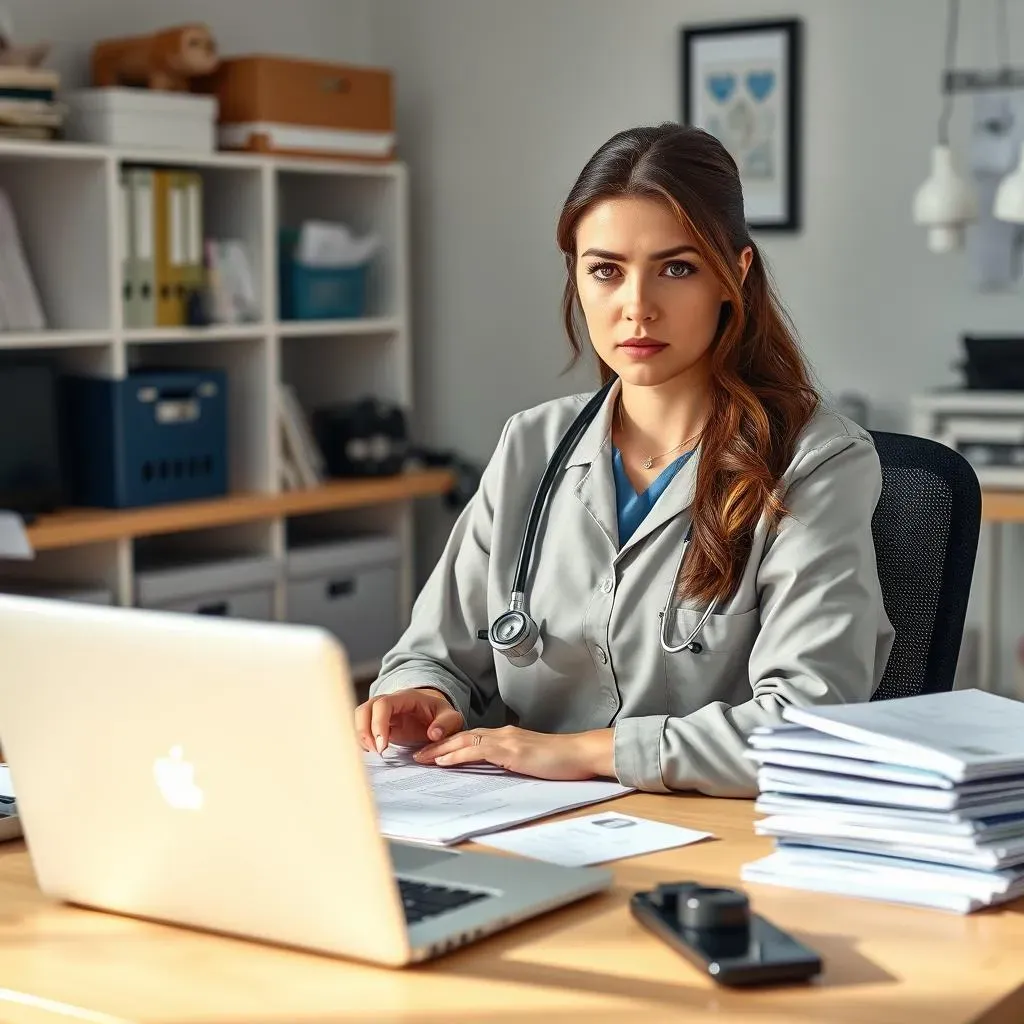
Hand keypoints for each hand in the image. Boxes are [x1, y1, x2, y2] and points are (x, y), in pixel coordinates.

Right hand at [355, 688, 463, 753]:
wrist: (435, 713)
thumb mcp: (452, 717)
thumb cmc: (441, 714)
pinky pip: (362, 729)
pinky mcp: (377, 725)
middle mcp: (388, 703)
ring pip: (359, 718)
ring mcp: (380, 713)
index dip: (378, 724)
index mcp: (405, 698)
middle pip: (364, 709)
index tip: (383, 746)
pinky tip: (372, 753)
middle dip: (364, 731)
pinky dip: (362, 741)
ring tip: (375, 754)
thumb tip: (433, 734)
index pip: (382, 704)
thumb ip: (447, 724)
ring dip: (361, 737)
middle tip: (376, 753)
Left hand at [413, 726, 613, 781]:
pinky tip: (445, 761)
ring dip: (442, 749)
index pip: (473, 739)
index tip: (433, 753)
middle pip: (464, 736)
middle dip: (439, 745)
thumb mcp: (531, 762)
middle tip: (418, 755)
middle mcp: (505, 734)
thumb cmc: (562, 761)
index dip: (451, 745)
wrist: (582, 754)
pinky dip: (458, 754)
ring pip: (466, 740)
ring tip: (423, 758)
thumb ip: (512, 763)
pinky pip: (479, 750)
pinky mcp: (512, 750)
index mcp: (508, 738)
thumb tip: (496, 773)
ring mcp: (508, 740)